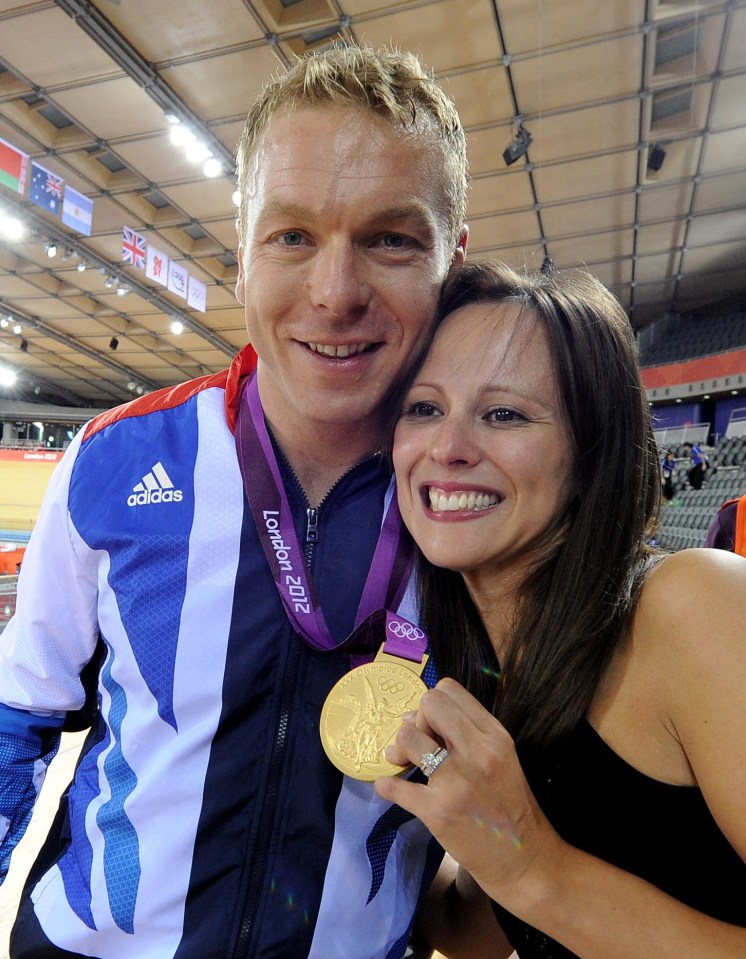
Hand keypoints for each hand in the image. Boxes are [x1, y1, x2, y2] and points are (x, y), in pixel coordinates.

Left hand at [374, 677, 565, 908]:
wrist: (526, 861)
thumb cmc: (510, 808)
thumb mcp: (500, 759)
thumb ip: (465, 735)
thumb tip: (413, 718)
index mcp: (495, 736)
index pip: (449, 690)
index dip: (432, 705)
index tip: (432, 727)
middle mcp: (478, 752)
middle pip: (429, 704)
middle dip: (416, 720)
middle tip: (416, 744)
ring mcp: (457, 781)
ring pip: (408, 737)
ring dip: (398, 748)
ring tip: (401, 763)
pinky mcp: (438, 812)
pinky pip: (395, 787)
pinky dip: (386, 786)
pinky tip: (389, 788)